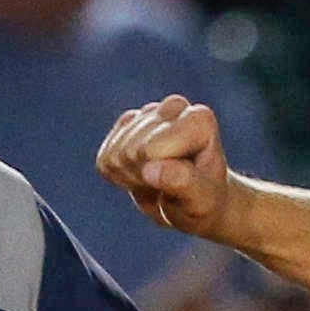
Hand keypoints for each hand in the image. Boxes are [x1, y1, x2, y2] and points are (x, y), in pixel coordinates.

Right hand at [98, 96, 241, 242]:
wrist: (195, 202)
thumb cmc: (205, 201)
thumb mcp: (201, 201)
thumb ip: (183, 182)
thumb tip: (150, 168)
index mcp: (199, 120)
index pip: (151, 148)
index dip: (159, 174)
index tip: (183, 183)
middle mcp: (174, 107)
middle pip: (131, 150)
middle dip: (145, 176)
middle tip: (169, 186)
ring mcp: (148, 113)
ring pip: (116, 153)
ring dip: (133, 178)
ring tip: (159, 181)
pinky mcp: (126, 125)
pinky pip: (104, 159)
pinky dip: (119, 177)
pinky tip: (143, 175)